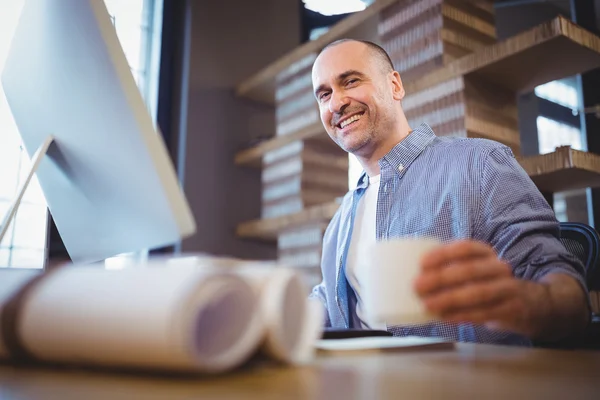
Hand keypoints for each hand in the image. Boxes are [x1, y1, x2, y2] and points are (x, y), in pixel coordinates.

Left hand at [413, 240, 536, 335]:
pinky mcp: (511, 309)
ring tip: (428, 305)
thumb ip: (449, 269)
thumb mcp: (472, 270)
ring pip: (478, 292)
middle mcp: (498, 267)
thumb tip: (410, 275)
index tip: (422, 263)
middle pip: (470, 270)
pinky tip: (445, 317)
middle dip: (441, 278)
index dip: (443, 254)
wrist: (527, 303)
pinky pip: (484, 313)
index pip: (465, 248)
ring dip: (450, 299)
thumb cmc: (485, 283)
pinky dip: (462, 315)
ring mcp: (508, 288)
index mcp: (485, 253)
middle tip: (417, 286)